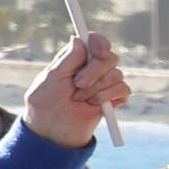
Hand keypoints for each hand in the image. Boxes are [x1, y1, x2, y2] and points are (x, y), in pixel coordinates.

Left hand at [21, 31, 126, 148]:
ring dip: (97, 88)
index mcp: (77, 59)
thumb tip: (78, 38)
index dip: (100, 43)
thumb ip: (67, 59)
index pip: (96, 42)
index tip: (98, 51)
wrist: (53, 129)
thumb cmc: (46, 102)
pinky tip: (94, 104)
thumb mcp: (52, 78)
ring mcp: (106, 83)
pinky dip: (107, 97)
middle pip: (110, 57)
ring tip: (80, 99)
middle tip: (78, 83)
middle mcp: (93, 67)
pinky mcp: (115, 98)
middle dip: (95, 71)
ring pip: (117, 74)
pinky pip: (123, 89)